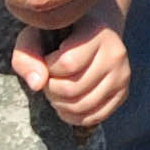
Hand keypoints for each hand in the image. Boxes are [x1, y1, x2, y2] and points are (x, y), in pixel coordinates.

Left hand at [15, 12, 131, 127]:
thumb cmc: (56, 35)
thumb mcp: (34, 36)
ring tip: (54, 91)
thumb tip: (37, 84)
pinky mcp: (123, 93)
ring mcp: (122, 75)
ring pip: (83, 106)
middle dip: (51, 90)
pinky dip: (73, 117)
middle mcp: (115, 53)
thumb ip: (27, 56)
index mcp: (96, 32)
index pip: (68, 64)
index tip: (45, 62)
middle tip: (47, 81)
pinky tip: (64, 104)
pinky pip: (94, 117)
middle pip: (73, 89)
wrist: (89, 34)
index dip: (48, 70)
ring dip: (59, 104)